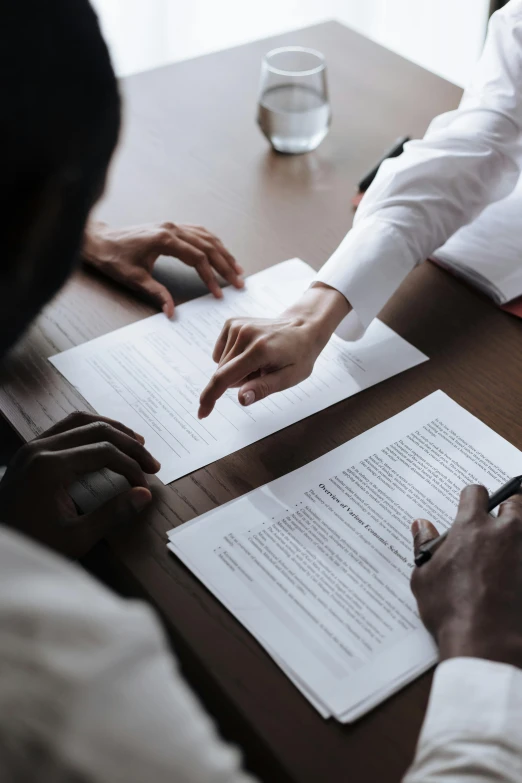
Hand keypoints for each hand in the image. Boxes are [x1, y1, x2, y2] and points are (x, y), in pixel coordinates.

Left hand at [0, 412, 160, 557]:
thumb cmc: (32, 545)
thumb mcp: (75, 539)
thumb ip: (112, 514)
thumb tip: (144, 495)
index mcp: (50, 467)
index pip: (104, 452)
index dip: (131, 466)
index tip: (145, 486)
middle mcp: (40, 448)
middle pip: (97, 430)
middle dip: (129, 445)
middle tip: (152, 463)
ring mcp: (32, 446)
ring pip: (81, 421)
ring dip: (112, 429)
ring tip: (137, 442)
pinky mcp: (30, 450)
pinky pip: (65, 427)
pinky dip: (91, 429)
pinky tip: (105, 441)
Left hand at [83, 221, 243, 316]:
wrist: (100, 241)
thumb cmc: (114, 258)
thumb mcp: (135, 279)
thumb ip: (157, 294)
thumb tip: (171, 312)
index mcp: (165, 239)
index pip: (197, 259)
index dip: (210, 277)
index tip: (219, 293)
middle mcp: (172, 229)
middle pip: (208, 246)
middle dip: (225, 265)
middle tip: (239, 282)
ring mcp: (172, 225)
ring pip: (206, 237)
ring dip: (223, 253)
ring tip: (237, 269)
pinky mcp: (170, 227)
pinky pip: (198, 232)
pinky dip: (213, 243)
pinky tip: (221, 252)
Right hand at [198, 283, 350, 417]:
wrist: (303, 327)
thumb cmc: (299, 356)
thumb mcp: (289, 378)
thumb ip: (263, 388)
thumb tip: (241, 399)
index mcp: (259, 350)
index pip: (225, 378)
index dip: (210, 397)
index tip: (202, 413)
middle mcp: (245, 334)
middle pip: (224, 373)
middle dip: (238, 381)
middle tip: (262, 373)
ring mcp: (237, 325)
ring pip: (222, 364)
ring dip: (237, 369)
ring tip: (260, 362)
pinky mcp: (232, 323)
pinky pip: (221, 353)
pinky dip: (233, 358)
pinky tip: (251, 353)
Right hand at [411, 485, 521, 668]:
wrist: (487, 641)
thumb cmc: (451, 609)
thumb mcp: (424, 576)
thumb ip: (424, 545)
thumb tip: (421, 526)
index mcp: (472, 526)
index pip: (476, 492)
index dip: (471, 498)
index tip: (469, 506)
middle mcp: (503, 532)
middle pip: (514, 503)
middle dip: (506, 508)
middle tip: (496, 523)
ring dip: (516, 534)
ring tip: (506, 549)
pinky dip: (520, 560)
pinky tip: (513, 575)